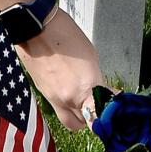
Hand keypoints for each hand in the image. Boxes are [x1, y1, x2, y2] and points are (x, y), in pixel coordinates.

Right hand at [15, 8, 102, 130]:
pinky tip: (68, 90)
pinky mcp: (43, 93)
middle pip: (84, 124)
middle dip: (93, 117)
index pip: (101, 116)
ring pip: (69, 121)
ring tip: (84, 102)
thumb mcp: (91, 57)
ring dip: (79, 116)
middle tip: (98, 105)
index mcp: (85, 88)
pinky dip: (65, 105)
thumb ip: (96, 80)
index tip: (114, 107)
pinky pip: (57, 108)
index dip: (109, 114)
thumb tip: (100, 90)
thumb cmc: (64, 35)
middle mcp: (68, 98)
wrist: (36, 27)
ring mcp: (53, 98)